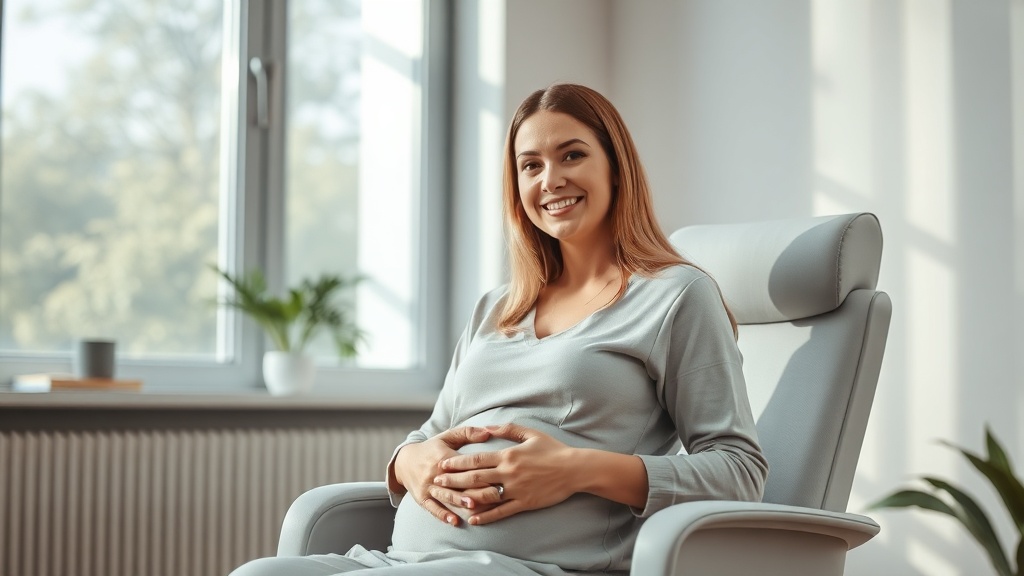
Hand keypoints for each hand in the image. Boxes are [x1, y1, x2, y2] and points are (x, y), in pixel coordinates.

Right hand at [393, 426, 491, 525]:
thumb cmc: (432, 449)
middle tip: (495, 495)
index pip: (465, 466)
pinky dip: (443, 515)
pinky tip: (454, 521)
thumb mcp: (447, 437)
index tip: (499, 476)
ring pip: (446, 496)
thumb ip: (468, 433)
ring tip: (473, 506)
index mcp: (444, 458)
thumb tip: (488, 433)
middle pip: (458, 483)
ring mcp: (428, 487)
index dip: (481, 472)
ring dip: (460, 501)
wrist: (404, 461)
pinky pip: (432, 508)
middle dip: (476, 489)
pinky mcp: (422, 498)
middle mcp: (435, 473)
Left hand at [430, 423, 578, 524]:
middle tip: (437, 480)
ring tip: (450, 499)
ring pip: (486, 495)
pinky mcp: (525, 503)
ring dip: (465, 498)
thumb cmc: (552, 449)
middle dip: (454, 479)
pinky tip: (474, 518)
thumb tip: (487, 428)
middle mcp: (509, 473)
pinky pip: (502, 511)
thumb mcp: (530, 434)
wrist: (574, 469)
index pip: (476, 459)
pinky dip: (486, 515)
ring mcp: (516, 489)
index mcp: (508, 455)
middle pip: (475, 477)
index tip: (443, 464)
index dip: (457, 462)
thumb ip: (507, 429)